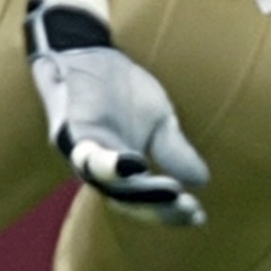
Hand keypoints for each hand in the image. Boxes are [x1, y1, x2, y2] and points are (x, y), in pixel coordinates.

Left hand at [25, 0, 208, 224]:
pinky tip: (135, 164)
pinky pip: (85, 155)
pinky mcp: (68, 132)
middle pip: (125, 200)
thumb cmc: (122, 91)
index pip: (146, 200)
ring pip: (105, 184)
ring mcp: (81, 153)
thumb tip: (202, 181)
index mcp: (122, 171)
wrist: (90, 54)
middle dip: (156, 208)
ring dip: (136, 192)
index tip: (199, 217)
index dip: (169, 212)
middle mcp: (99, 170)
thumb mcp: (159, 122)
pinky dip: (109, 164)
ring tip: (170, 193)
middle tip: (186, 209)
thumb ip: (174, 151)